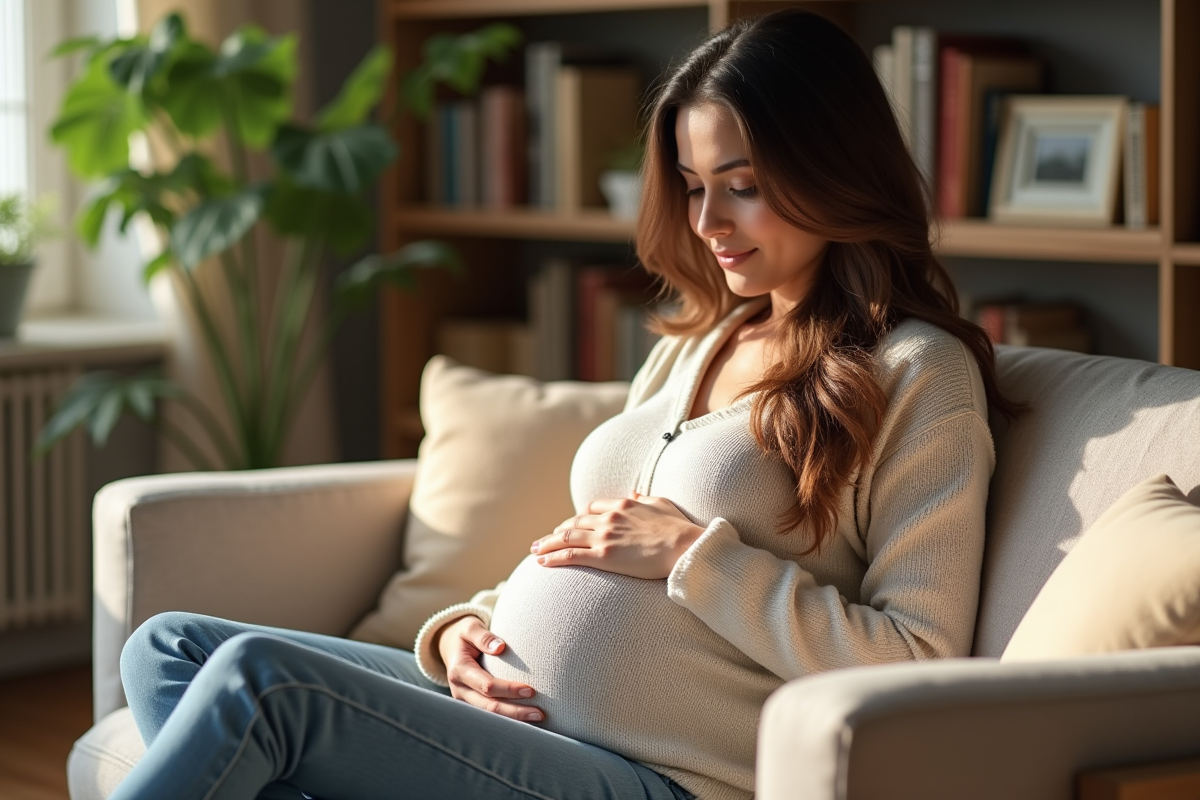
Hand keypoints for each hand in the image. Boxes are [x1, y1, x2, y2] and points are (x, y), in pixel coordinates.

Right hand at [435, 615, 543, 722]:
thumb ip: (483, 637)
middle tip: (540, 713)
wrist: (450, 646)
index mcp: (459, 671)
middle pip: (489, 707)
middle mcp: (460, 690)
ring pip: (490, 716)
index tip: (531, 690)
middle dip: (515, 712)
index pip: (487, 686)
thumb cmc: (465, 635)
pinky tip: (526, 721)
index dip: (509, 690)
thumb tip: (501, 647)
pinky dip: (507, 719)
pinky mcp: (470, 704)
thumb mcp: (470, 628)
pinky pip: (489, 715)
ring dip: (513, 720)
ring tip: (538, 719)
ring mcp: (464, 700)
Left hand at [532, 492, 705, 579]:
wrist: (684, 546)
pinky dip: (553, 557)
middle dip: (557, 531)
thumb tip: (635, 493)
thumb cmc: (679, 527)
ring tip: (535, 550)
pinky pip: (572, 555)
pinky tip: (542, 562)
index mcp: (622, 504)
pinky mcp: (604, 556)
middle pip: (574, 523)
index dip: (577, 518)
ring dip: (547, 544)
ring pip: (566, 538)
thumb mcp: (662, 504)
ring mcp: (605, 536)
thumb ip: (645, 499)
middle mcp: (609, 518)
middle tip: (545, 539)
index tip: (570, 525)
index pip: (591, 509)